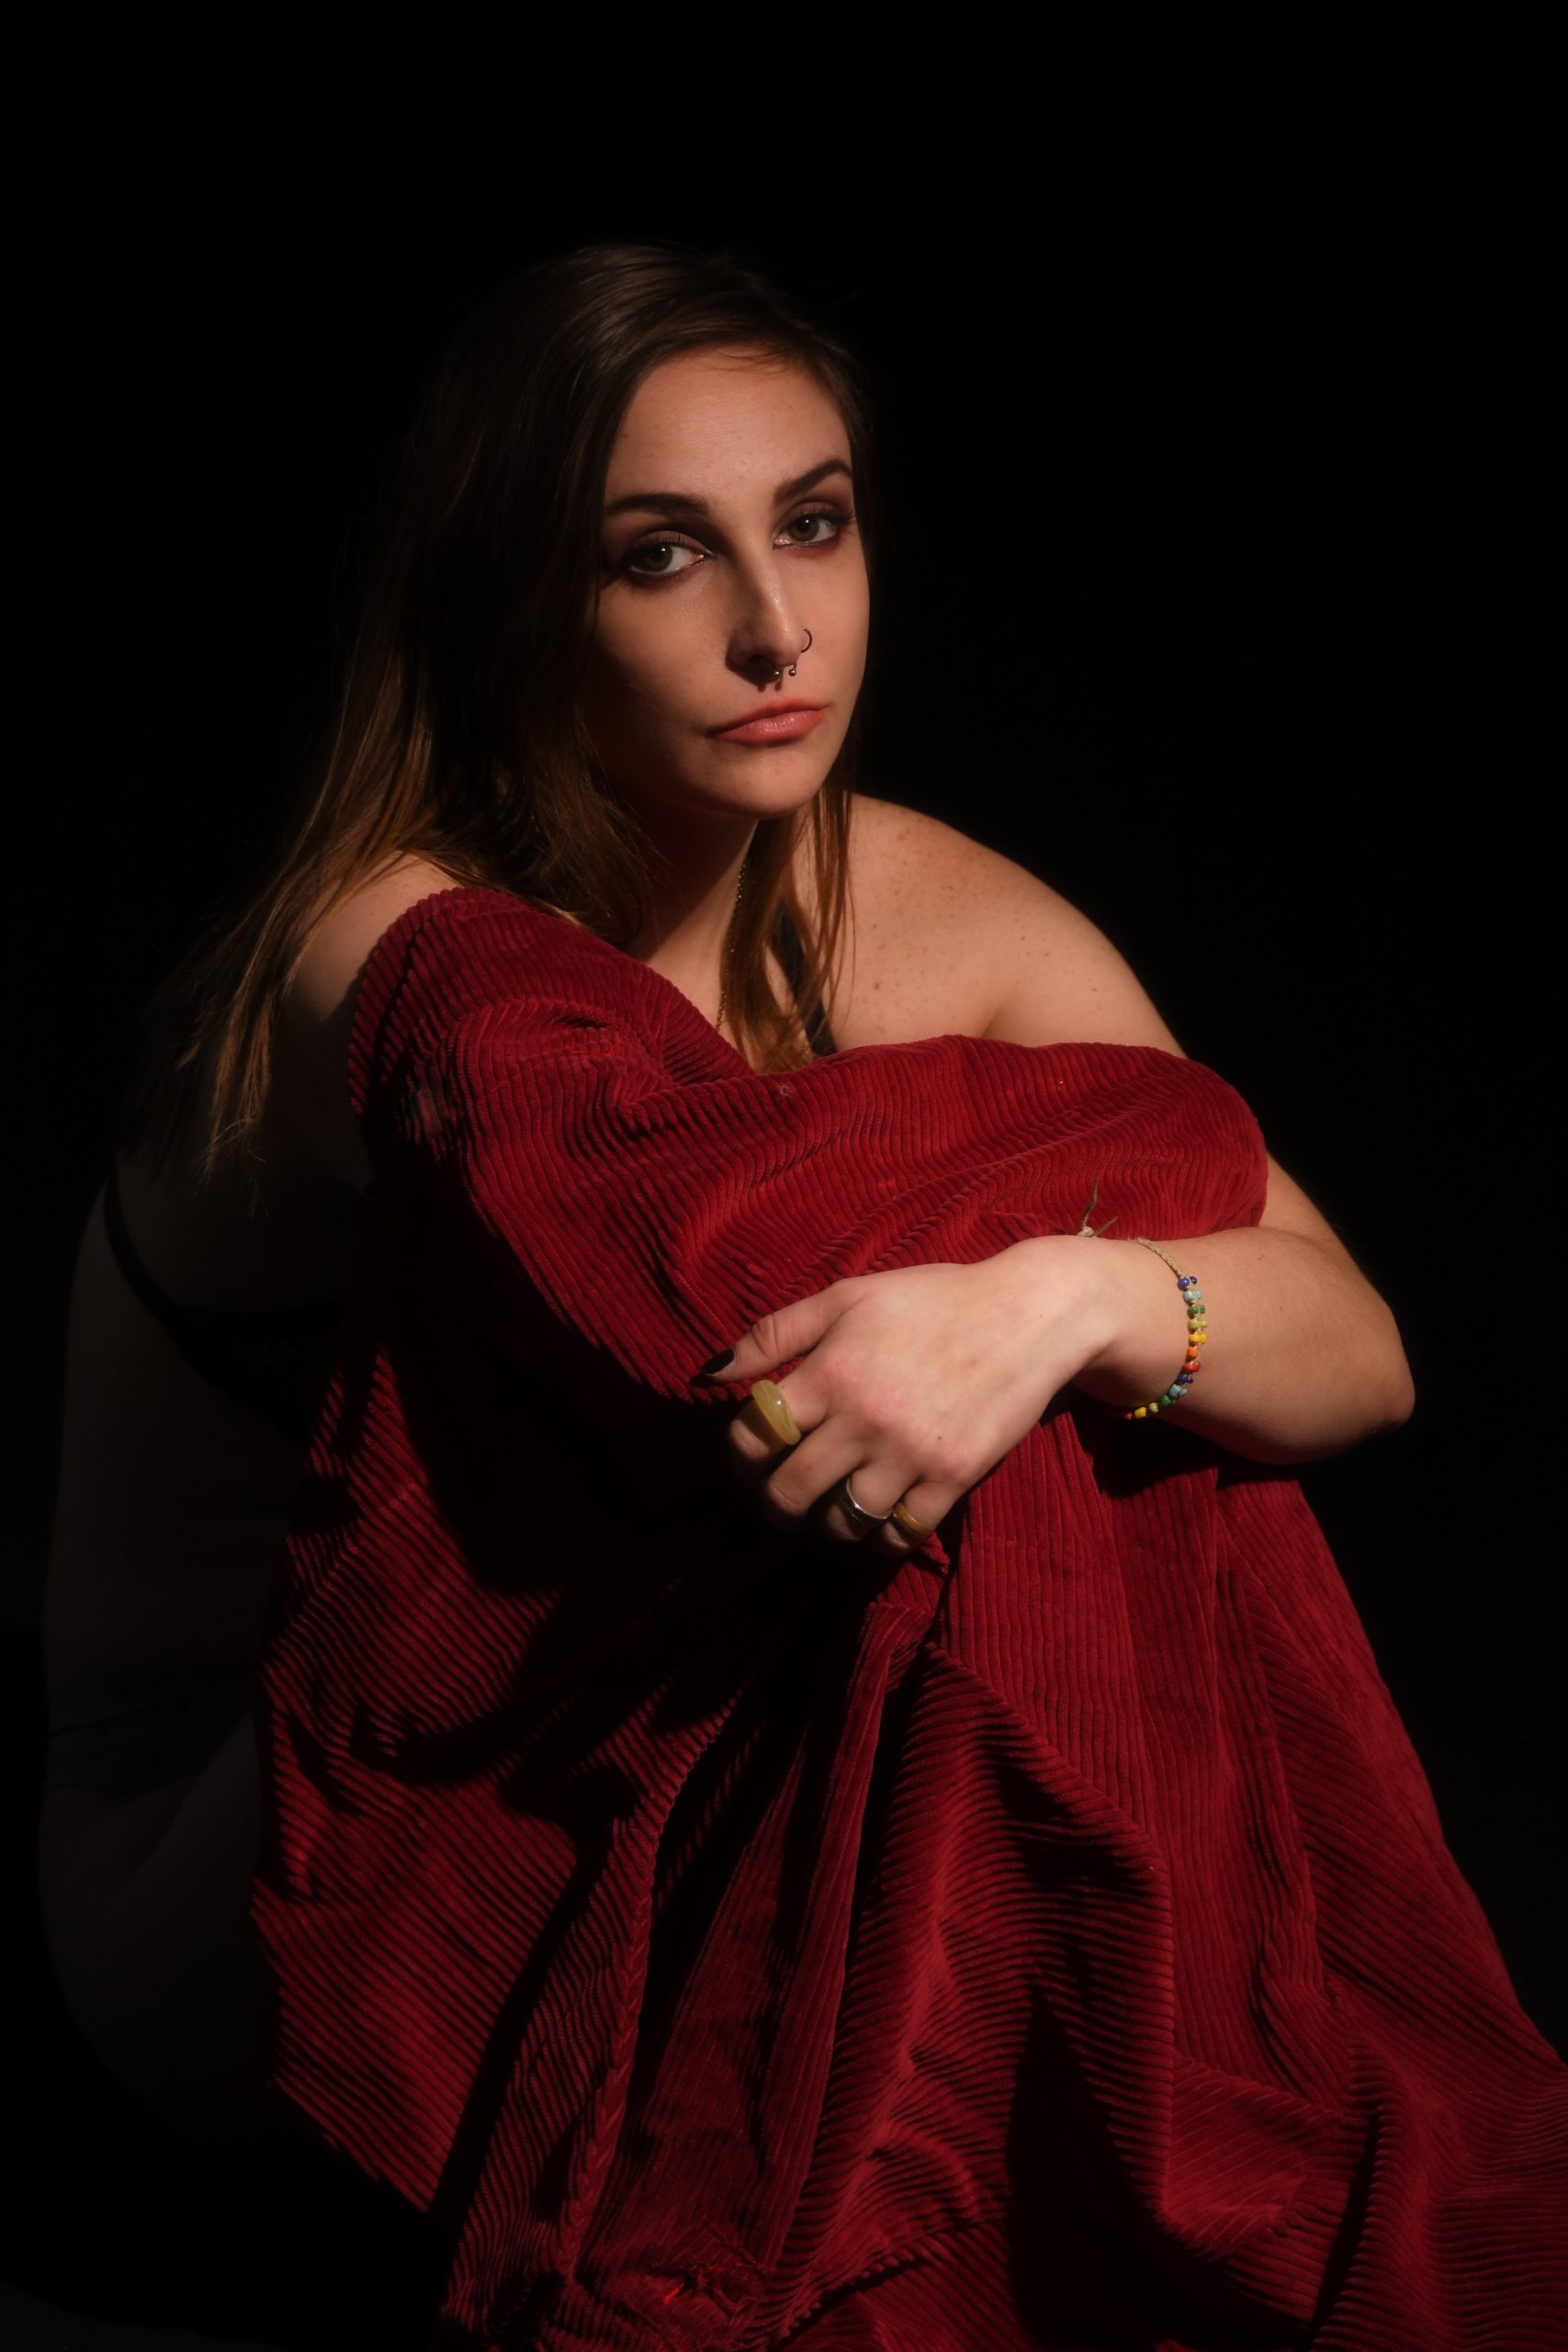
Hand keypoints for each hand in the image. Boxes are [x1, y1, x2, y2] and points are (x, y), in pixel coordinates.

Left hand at [692, 1239, 1119, 1555]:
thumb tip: (708, 1374)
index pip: (755, 1435)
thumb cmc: (931, 1300)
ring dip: (827, 1524)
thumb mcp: (848, 1297)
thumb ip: (774, 1333)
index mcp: (831, 1371)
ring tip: (830, 1509)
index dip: (742, 1453)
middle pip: (790, 1491)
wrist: (1028, 1315)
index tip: (752, 1456)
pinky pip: (900, 1534)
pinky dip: (881, 1537)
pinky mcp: (953, 1478)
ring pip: (842, 1522)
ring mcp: (910, 1453)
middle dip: (775, 1503)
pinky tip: (878, 1518)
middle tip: (782, 1500)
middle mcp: (864, 1417)